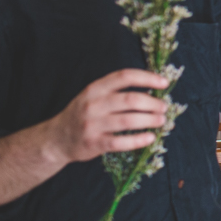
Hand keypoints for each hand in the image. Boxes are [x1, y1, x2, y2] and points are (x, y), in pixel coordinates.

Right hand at [49, 70, 168, 163]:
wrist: (56, 138)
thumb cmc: (83, 114)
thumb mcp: (94, 96)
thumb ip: (117, 92)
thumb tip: (153, 92)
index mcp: (95, 88)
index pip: (124, 76)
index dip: (147, 78)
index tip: (164, 83)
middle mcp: (93, 104)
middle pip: (130, 100)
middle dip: (152, 103)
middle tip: (164, 107)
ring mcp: (92, 124)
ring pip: (128, 121)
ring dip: (149, 120)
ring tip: (161, 120)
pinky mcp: (93, 143)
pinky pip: (120, 142)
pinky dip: (138, 140)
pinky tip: (150, 137)